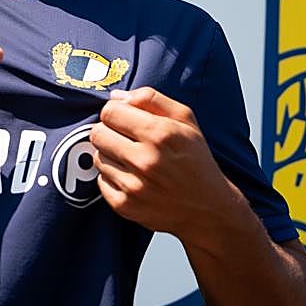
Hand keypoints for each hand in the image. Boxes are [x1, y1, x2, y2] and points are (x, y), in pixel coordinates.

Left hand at [90, 87, 234, 242]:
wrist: (208, 209)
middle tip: (126, 139)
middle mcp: (146, 160)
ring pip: (97, 157)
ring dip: (111, 156)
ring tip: (133, 160)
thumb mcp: (185, 120)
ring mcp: (134, 186)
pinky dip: (112, 178)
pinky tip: (133, 178)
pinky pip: (100, 181)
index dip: (115, 112)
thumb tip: (115, 97)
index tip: (124, 118)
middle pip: (97, 133)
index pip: (109, 112)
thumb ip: (150, 99)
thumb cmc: (196, 159)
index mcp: (161, 134)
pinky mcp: (125, 206)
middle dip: (108, 131)